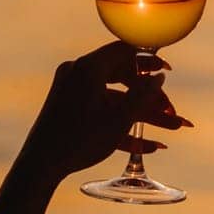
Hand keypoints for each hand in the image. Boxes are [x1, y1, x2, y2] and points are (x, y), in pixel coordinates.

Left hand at [18, 42, 192, 185]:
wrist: (41, 163)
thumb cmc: (80, 139)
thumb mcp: (120, 117)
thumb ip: (144, 94)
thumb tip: (160, 76)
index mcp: (88, 67)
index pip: (124, 50)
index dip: (149, 59)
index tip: (167, 69)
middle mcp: (78, 73)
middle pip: (123, 76)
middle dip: (150, 96)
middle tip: (171, 108)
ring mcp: (72, 91)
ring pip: (116, 99)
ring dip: (143, 114)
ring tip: (172, 128)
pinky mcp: (69, 110)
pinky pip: (102, 112)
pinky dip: (123, 125)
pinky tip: (148, 146)